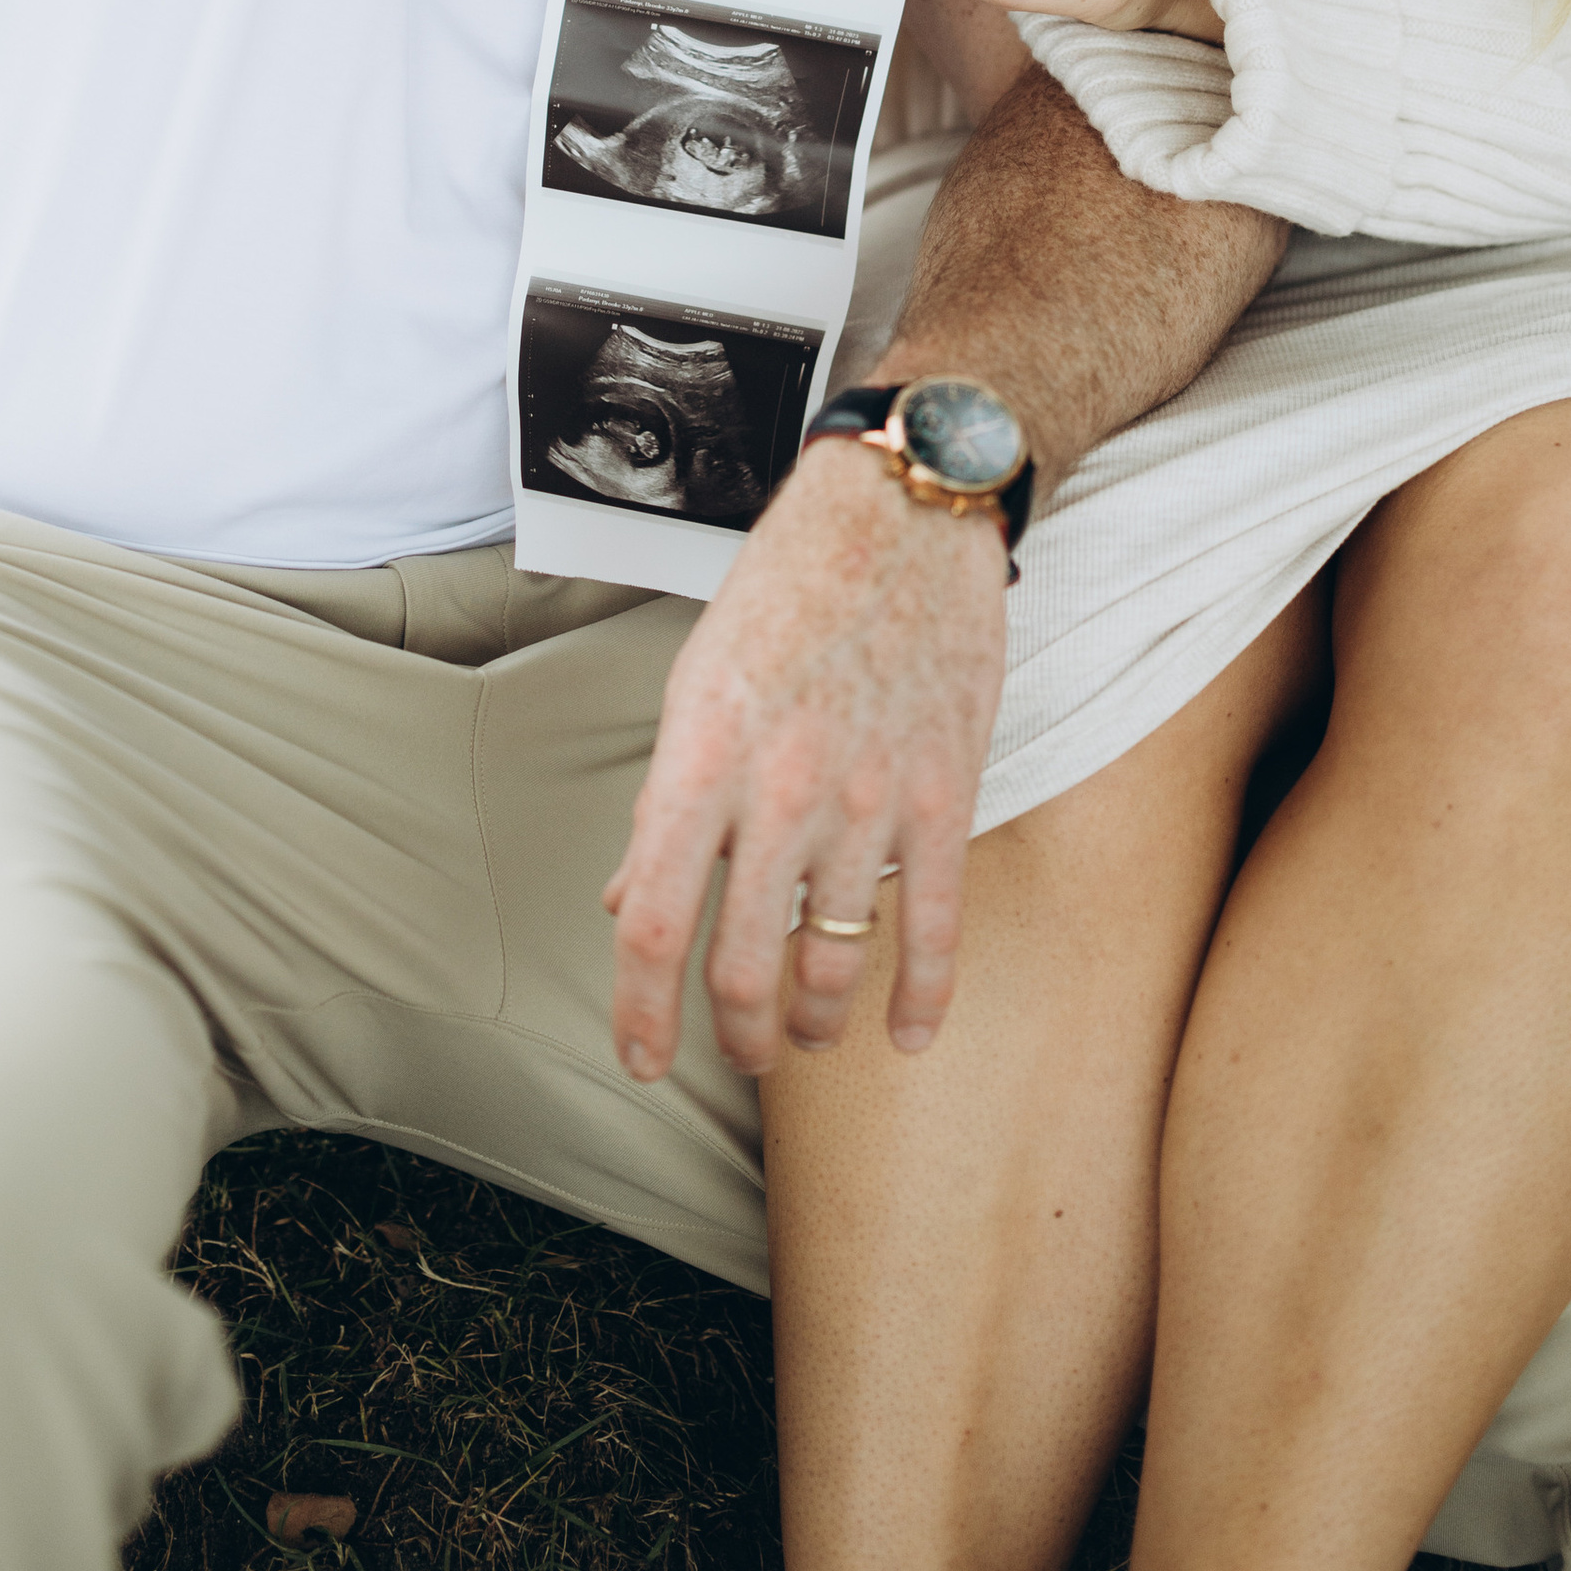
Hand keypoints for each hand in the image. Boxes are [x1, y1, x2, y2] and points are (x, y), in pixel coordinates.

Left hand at [605, 437, 1008, 1079]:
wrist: (900, 512)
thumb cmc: (788, 587)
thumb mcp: (696, 681)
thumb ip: (666, 801)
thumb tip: (628, 897)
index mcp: (701, 756)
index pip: (652, 920)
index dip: (639, 1012)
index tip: (643, 1058)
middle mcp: (779, 789)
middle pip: (742, 965)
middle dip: (735, 1034)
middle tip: (736, 1051)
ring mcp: (867, 797)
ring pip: (831, 958)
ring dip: (812, 1020)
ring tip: (802, 1032)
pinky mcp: (941, 793)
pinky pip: (934, 926)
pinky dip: (919, 998)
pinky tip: (905, 1034)